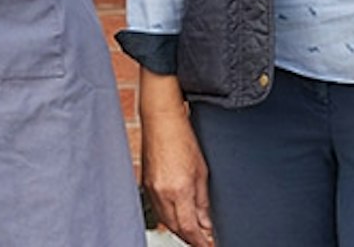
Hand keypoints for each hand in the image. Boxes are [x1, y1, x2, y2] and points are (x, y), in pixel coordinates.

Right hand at [139, 71, 213, 244]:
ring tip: (194, 231)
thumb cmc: (181, 137)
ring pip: (166, 222)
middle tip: (204, 240)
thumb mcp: (201, 171)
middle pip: (177, 229)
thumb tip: (206, 222)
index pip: (190, 228)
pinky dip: (170, 217)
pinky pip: (158, 210)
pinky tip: (179, 216)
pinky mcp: (145, 185)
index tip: (209, 245)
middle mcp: (162, 194)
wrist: (160, 120)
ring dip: (180, 230)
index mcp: (179, 190)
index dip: (200, 242)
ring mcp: (151, 190)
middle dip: (191, 238)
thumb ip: (203, 200)